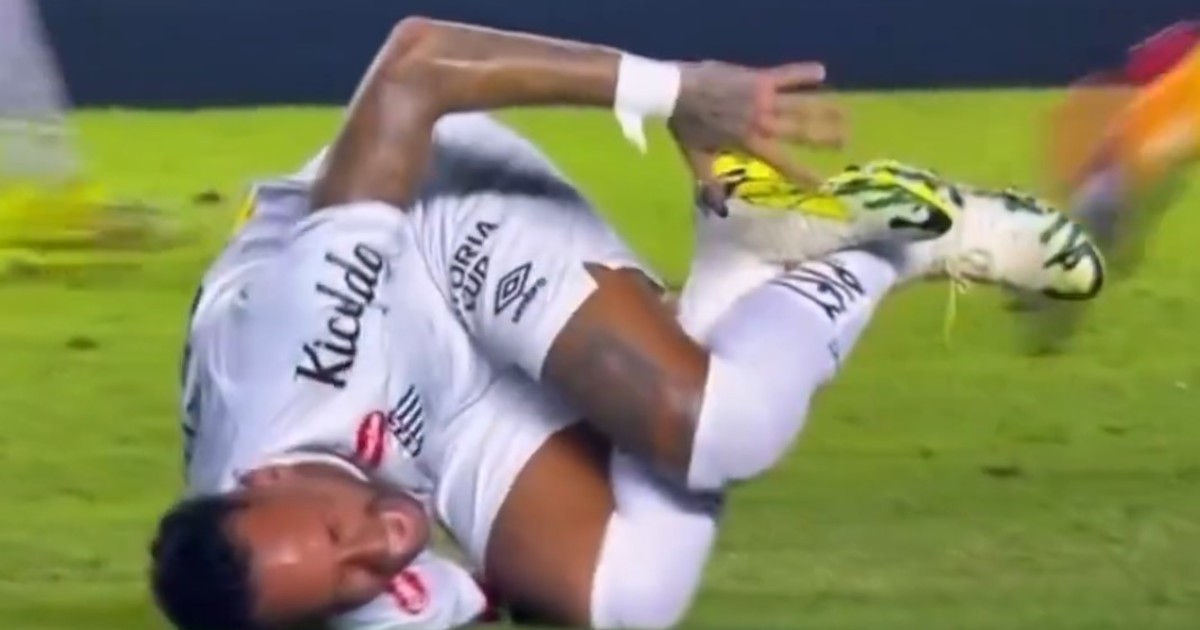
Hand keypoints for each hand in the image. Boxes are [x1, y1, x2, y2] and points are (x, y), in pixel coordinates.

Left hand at [668, 60, 844, 202]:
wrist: (676, 91)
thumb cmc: (685, 125)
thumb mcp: (697, 159)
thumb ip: (710, 183)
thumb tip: (718, 210)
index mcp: (749, 144)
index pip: (783, 163)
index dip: (804, 174)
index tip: (823, 185)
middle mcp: (761, 122)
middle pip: (801, 132)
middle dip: (826, 138)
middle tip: (846, 142)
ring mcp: (762, 99)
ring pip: (801, 105)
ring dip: (825, 110)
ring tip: (846, 114)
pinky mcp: (759, 79)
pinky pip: (786, 75)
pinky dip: (802, 73)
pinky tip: (821, 71)